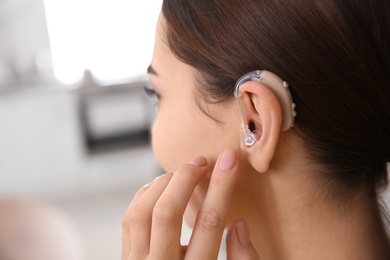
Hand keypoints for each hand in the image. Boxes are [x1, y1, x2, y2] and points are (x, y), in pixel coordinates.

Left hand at [121, 149, 259, 258]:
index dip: (221, 186)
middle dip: (187, 178)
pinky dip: (145, 194)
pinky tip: (161, 186)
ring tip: (183, 172)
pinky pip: (130, 218)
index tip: (229, 160)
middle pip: (168, 212)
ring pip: (142, 211)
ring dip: (163, 183)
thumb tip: (238, 223)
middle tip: (202, 160)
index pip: (210, 224)